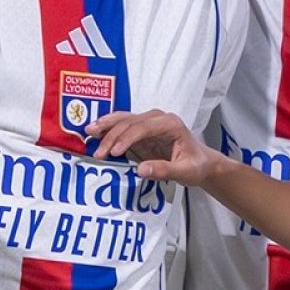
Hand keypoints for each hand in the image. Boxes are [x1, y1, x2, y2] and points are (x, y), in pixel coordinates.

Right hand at [87, 110, 217, 185]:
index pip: (144, 127)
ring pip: (124, 120)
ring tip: (89, 132)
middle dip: (112, 136)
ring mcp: (148, 123)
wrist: (200, 162)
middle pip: (130, 122)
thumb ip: (164, 170)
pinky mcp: (140, 131)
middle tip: (98, 153)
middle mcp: (157, 119)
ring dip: (106, 126)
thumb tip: (140, 170)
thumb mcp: (185, 171)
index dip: (127, 138)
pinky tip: (95, 132)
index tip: (115, 152)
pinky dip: (108, 128)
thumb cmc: (195, 165)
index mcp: (170, 124)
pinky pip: (122, 126)